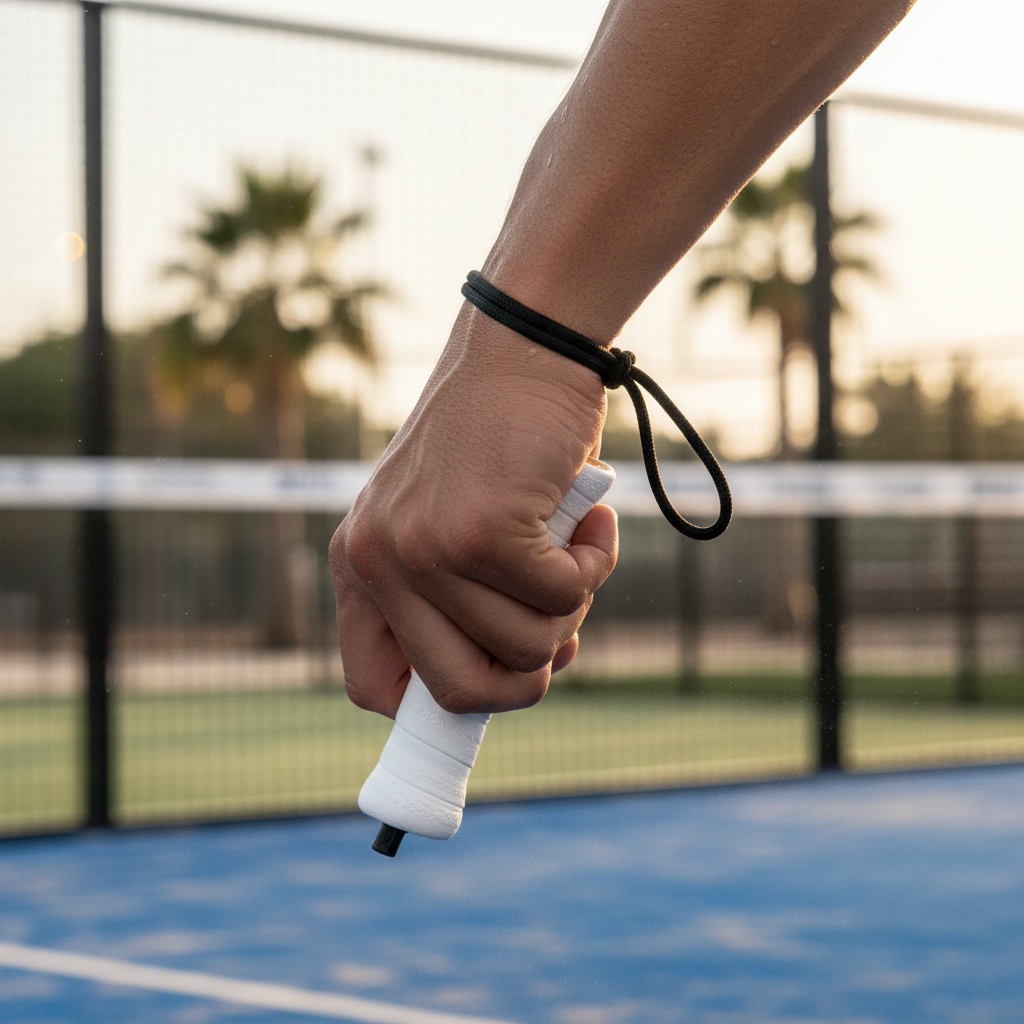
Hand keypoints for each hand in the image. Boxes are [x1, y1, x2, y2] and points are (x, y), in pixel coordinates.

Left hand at [329, 304, 618, 718]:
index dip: (431, 713)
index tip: (489, 692)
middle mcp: (379, 562)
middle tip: (562, 626)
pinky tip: (593, 521)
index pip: (370, 686)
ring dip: (572, 607)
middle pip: (460, 692)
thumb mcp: (451, 520)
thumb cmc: (498, 440)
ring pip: (527, 646)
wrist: (521, 345)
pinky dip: (596, 566)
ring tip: (575, 545)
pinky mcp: (484, 529)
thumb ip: (460, 597)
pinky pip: (563, 597)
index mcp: (360, 565)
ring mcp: (427, 548)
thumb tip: (514, 675)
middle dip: (527, 678)